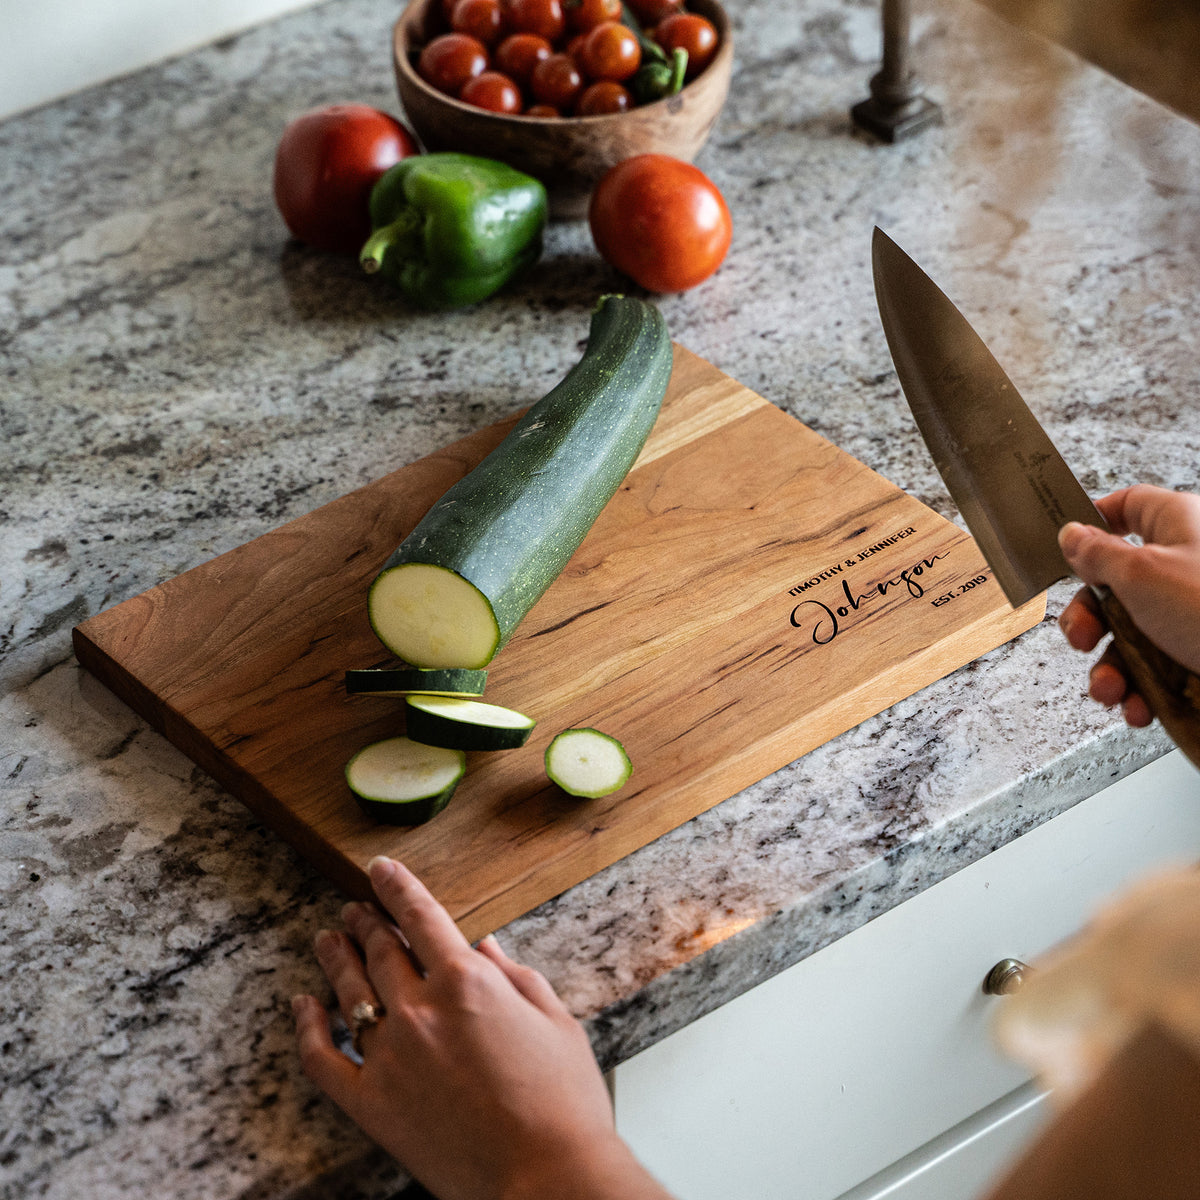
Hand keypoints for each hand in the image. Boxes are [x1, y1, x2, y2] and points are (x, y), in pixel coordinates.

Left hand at [292, 857, 674, 1199]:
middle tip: (356, 908)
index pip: (420, 916)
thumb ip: (515, 976)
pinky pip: (322, 1059)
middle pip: (381, 949)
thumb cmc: (562, 1102)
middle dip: (367, 921)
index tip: (380, 869)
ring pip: (349, 991)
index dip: (397, 887)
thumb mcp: (554, 1020)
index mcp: (467, 981)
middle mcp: (420, 1009)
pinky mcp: (371, 1103)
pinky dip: (307, 1027)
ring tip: (327, 938)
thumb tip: (485, 948)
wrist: (546, 1176)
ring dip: (336, 958)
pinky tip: (303, 1005)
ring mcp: (389, 1056)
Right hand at [1058, 484, 1199, 726]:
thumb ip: (1097, 553)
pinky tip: (1138, 706)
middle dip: (1091, 621)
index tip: (1065, 551)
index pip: (1128, 506)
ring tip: (1111, 691)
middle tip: (1082, 638)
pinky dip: (1139, 692)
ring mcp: (1194, 613)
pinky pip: (1156, 670)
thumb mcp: (1141, 573)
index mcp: (1179, 526)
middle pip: (1116, 584)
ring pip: (1132, 635)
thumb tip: (1072, 535)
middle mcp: (1186, 566)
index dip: (1093, 525)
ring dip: (1110, 670)